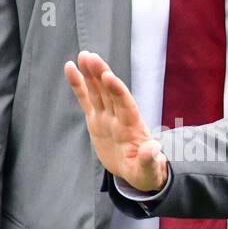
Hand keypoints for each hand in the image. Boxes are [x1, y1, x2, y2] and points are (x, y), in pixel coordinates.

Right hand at [64, 51, 168, 192]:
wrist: (138, 173)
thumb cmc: (146, 173)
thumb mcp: (148, 171)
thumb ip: (149, 160)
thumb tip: (154, 148)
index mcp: (133, 128)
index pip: (125, 105)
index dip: (118, 91)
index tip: (109, 76)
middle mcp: (120, 118)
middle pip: (110, 93)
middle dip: (101, 75)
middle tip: (91, 57)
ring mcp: (107, 118)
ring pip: (98, 92)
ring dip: (91, 74)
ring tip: (84, 55)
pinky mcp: (96, 120)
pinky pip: (86, 99)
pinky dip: (78, 85)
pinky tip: (71, 67)